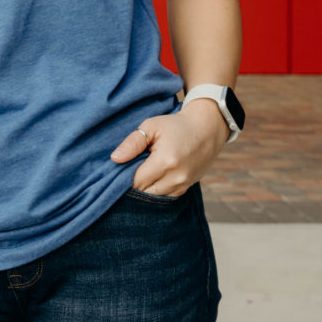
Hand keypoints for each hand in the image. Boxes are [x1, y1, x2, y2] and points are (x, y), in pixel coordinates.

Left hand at [109, 101, 229, 196]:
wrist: (206, 129)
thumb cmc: (176, 126)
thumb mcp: (151, 126)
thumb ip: (132, 143)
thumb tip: (115, 159)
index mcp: (165, 161)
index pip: (136, 181)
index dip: (125, 176)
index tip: (123, 166)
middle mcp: (176, 177)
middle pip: (144, 191)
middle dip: (134, 182)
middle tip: (133, 166)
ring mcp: (183, 184)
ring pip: (154, 196)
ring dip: (146, 187)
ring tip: (145, 169)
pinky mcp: (187, 187)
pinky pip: (166, 196)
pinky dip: (157, 189)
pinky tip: (155, 176)